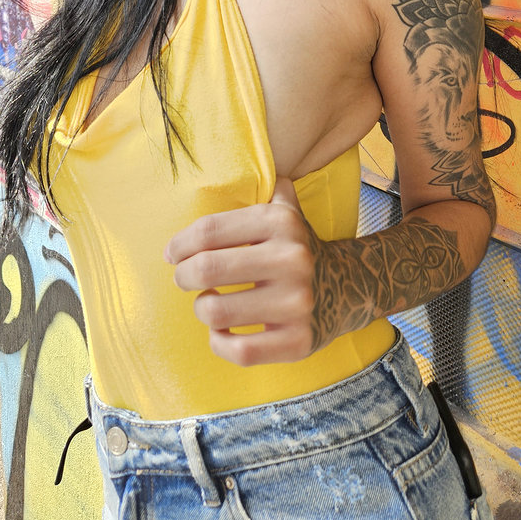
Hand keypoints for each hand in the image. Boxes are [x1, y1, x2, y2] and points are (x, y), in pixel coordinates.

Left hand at [163, 178, 334, 366]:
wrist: (348, 286)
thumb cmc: (296, 247)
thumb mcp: (285, 209)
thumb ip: (260, 186)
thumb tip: (226, 169)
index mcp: (281, 223)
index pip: (209, 231)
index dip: (179, 244)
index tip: (171, 254)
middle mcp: (292, 259)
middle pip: (206, 269)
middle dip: (183, 276)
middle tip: (183, 278)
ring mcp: (297, 303)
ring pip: (216, 312)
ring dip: (202, 308)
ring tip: (208, 303)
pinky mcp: (298, 342)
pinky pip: (239, 350)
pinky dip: (220, 342)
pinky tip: (222, 331)